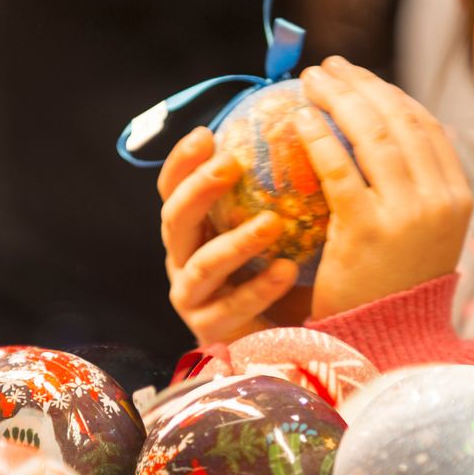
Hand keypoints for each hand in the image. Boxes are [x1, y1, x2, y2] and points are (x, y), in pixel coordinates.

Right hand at [159, 127, 298, 344]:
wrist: (278, 341)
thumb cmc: (277, 276)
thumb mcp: (271, 230)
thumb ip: (270, 195)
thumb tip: (299, 138)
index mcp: (191, 233)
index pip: (173, 191)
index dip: (183, 162)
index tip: (206, 133)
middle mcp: (182, 262)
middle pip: (176, 220)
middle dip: (200, 189)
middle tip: (231, 163)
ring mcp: (191, 298)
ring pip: (204, 264)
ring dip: (237, 241)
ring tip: (272, 223)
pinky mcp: (210, 331)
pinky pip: (234, 306)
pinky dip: (260, 288)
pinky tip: (287, 270)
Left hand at [295, 56, 472, 319]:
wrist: (387, 346)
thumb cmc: (394, 292)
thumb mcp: (421, 239)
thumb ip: (412, 192)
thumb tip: (377, 143)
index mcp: (457, 198)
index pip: (426, 128)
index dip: (391, 94)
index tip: (360, 78)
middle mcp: (439, 201)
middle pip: (401, 121)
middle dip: (363, 85)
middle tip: (329, 67)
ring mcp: (406, 215)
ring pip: (373, 136)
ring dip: (340, 98)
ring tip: (311, 80)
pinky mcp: (366, 231)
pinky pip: (339, 169)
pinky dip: (318, 138)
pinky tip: (299, 119)